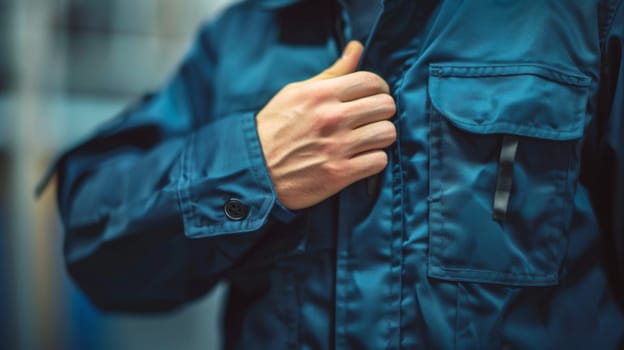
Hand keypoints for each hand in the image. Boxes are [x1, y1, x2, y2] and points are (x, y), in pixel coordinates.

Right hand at [256, 41, 396, 209]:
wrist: (254, 169)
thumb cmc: (274, 128)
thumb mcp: (296, 92)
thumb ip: (332, 73)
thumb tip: (356, 48)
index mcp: (321, 94)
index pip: (371, 81)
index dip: (379, 88)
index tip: (373, 97)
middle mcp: (332, 118)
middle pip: (386, 106)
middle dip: (382, 111)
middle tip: (371, 119)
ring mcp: (338, 147)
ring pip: (387, 133)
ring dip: (381, 136)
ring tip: (368, 139)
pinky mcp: (340, 174)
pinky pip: (379, 161)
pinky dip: (374, 160)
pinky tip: (362, 158)